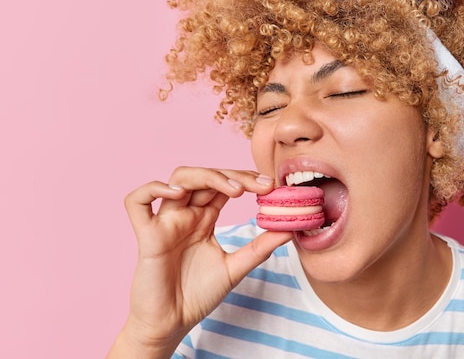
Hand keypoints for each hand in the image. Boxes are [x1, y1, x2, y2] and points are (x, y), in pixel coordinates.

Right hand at [107, 167, 291, 357]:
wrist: (172, 324)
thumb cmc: (197, 295)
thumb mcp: (236, 268)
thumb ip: (259, 248)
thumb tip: (290, 229)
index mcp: (204, 218)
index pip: (224, 185)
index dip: (245, 179)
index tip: (270, 186)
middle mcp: (185, 214)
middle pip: (206, 176)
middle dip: (234, 175)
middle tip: (261, 186)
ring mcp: (165, 222)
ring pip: (178, 179)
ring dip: (206, 176)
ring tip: (233, 190)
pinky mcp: (146, 235)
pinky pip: (137, 202)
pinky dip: (154, 190)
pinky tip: (178, 194)